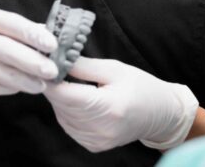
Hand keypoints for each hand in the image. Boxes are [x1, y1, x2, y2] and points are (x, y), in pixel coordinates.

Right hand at [0, 1, 57, 101]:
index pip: (12, 24)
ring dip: (23, 80)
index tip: (52, 44)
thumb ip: (6, 24)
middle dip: (33, 63)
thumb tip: (39, 31)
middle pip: (8, 51)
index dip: (33, 34)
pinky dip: (4, 88)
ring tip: (41, 85)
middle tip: (53, 70)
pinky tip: (18, 88)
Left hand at [43, 57, 197, 151]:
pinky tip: (81, 101)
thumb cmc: (140, 87)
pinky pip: (69, 126)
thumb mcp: (115, 69)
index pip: (66, 95)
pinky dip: (69, 112)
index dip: (51, 79)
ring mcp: (96, 140)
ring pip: (62, 116)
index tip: (44, 65)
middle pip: (61, 105)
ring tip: (74, 84)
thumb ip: (84, 66)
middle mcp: (101, 128)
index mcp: (108, 107)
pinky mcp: (93, 146)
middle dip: (55, 86)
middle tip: (57, 69)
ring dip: (62, 99)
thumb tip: (56, 59)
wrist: (159, 114)